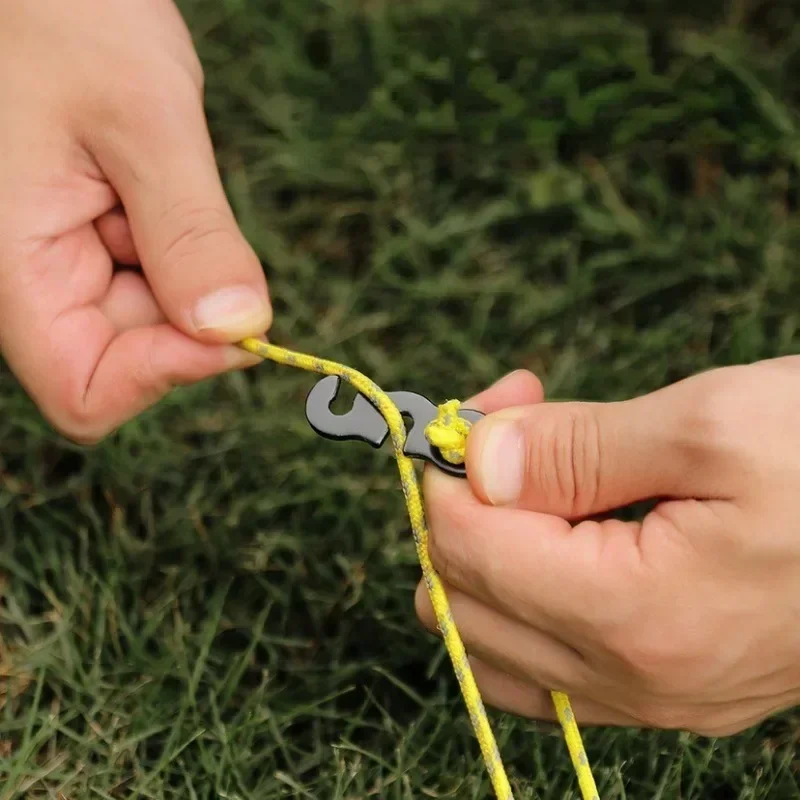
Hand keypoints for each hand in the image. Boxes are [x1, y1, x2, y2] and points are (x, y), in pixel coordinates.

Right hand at [0, 0, 270, 442]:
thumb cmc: (67, 18)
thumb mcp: (144, 121)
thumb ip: (191, 235)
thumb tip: (240, 329)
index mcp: (16, 268)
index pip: (87, 395)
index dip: (167, 374)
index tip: (229, 320)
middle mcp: (31, 282)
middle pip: (129, 360)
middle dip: (185, 308)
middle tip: (188, 212)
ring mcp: (59, 267)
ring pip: (149, 322)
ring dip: (183, 270)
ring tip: (157, 178)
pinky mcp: (88, 248)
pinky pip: (152, 282)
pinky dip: (178, 250)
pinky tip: (158, 185)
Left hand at [416, 358, 799, 736]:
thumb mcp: (709, 426)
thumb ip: (574, 447)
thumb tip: (476, 462)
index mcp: (634, 616)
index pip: (465, 550)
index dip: (450, 472)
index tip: (480, 411)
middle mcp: (631, 679)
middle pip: (462, 598)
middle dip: (463, 502)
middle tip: (515, 424)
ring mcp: (648, 695)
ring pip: (490, 636)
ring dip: (485, 544)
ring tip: (539, 469)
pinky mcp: (665, 687)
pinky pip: (541, 659)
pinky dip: (524, 586)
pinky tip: (562, 525)